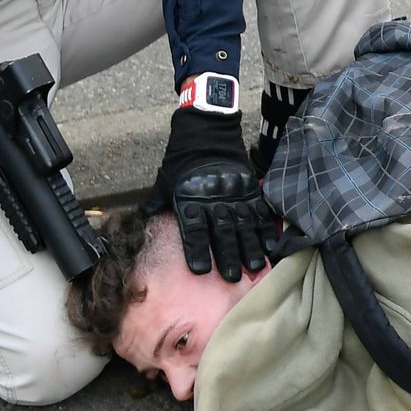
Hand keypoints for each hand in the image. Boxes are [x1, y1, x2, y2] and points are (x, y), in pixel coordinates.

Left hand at [143, 108, 277, 281]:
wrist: (206, 132)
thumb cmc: (181, 162)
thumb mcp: (164, 181)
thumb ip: (156, 204)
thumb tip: (141, 223)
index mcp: (189, 198)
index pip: (193, 228)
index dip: (196, 250)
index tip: (200, 271)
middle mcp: (212, 197)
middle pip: (221, 230)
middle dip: (227, 255)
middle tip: (232, 278)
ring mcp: (234, 192)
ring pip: (243, 224)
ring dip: (249, 247)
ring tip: (254, 267)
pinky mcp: (249, 187)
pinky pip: (259, 211)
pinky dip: (265, 229)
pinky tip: (269, 245)